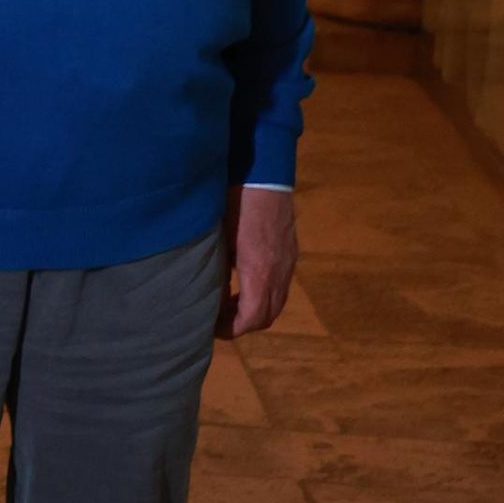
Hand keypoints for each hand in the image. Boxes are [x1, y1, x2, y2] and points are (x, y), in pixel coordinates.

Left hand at [218, 184, 296, 337]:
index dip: (232, 329)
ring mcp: (289, 261)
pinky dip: (264, 293)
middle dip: (244, 323)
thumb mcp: (219, 239)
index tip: (212, 327)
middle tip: (219, 318)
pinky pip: (281, 284)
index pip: (252, 319)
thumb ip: (218, 270)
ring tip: (229, 302)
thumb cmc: (234, 202)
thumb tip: (212, 295)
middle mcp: (280, 272)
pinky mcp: (291, 250)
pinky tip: (244, 282)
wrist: (263, 173)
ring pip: (277, 301)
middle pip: (268, 316)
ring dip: (255, 309)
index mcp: (259, 272)